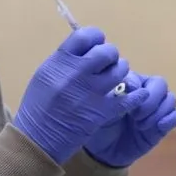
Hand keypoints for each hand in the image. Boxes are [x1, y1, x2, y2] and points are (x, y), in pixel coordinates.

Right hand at [14, 27, 149, 164]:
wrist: (37, 140)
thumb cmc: (38, 107)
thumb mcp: (44, 76)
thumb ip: (65, 61)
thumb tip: (87, 49)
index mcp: (59, 61)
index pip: (85, 35)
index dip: (95, 38)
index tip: (96, 46)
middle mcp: (76, 73)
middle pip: (107, 52)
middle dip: (110, 56)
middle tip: (107, 64)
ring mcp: (90, 93)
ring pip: (120, 71)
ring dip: (120, 72)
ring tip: (115, 79)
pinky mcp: (102, 112)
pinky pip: (129, 98)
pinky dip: (136, 95)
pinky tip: (138, 94)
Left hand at [83, 71, 175, 167]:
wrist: (104, 152)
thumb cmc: (100, 125)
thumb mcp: (101, 108)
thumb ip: (114, 95)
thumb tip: (131, 87)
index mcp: (130, 85)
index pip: (140, 77)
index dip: (136, 85)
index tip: (127, 96)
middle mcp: (146, 93)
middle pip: (160, 84)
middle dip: (150, 99)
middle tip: (136, 115)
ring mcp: (156, 109)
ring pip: (170, 99)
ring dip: (158, 111)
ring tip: (141, 126)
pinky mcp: (163, 125)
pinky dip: (170, 120)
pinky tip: (158, 127)